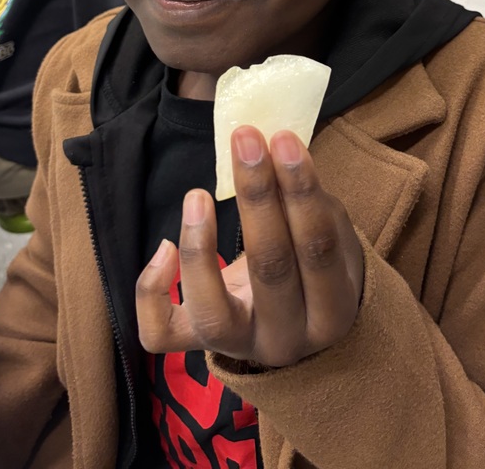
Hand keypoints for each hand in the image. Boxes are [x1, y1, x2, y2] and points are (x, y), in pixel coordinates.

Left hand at [136, 126, 364, 367]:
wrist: (300, 321)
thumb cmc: (314, 261)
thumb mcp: (330, 230)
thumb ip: (307, 200)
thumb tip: (274, 146)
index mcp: (332, 311)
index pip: (317, 249)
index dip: (300, 190)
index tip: (283, 138)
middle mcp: (288, 340)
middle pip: (270, 269)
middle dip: (257, 196)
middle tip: (245, 140)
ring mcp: (239, 346)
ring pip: (211, 312)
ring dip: (199, 246)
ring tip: (197, 194)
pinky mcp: (196, 345)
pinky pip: (161, 333)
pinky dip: (152, 291)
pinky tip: (164, 246)